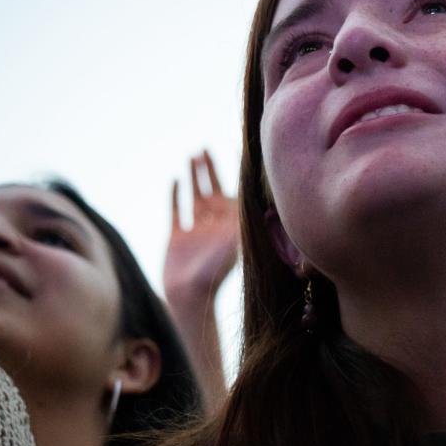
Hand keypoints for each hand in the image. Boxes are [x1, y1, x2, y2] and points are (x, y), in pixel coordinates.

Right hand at [163, 150, 239, 310]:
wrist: (190, 297)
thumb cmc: (216, 274)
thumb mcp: (236, 244)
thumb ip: (247, 222)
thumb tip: (269, 201)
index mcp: (231, 230)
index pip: (236, 196)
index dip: (236, 176)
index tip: (239, 153)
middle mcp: (215, 229)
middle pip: (214, 193)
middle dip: (211, 171)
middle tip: (206, 149)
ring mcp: (195, 232)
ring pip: (196, 199)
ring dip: (195, 178)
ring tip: (194, 156)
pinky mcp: (177, 238)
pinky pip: (177, 212)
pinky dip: (176, 196)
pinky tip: (176, 179)